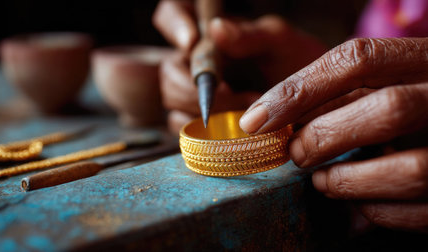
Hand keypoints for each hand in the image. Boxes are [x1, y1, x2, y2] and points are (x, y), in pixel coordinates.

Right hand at [153, 0, 325, 133]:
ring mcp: (196, 93)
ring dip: (202, 109)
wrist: (315, 104)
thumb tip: (216, 29)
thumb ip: (251, 35)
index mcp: (212, 35)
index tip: (192, 40)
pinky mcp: (201, 120)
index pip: (172, 14)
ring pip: (172, 101)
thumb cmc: (298, 64)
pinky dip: (202, 132)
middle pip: (169, 70)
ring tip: (242, 108)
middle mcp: (197, 62)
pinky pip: (182, 126)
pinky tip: (228, 128)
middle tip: (227, 91)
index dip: (174, 23)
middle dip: (194, 86)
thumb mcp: (281, 43)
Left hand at [240, 37, 427, 231]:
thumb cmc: (408, 103)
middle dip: (325, 136)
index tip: (257, 119)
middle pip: (388, 110)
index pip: (358, 58)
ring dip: (349, 181)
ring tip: (320, 180)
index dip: (299, 89)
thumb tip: (271, 117)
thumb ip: (338, 92)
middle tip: (294, 152)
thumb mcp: (383, 82)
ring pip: (410, 169)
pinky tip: (356, 202)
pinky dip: (376, 210)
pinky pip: (421, 210)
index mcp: (426, 59)